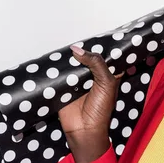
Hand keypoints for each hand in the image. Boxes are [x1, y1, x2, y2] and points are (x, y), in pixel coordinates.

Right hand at [58, 45, 122, 162]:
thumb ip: (96, 63)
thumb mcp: (106, 82)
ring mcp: (79, 81)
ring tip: (64, 46)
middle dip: (84, 50)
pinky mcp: (65, 87)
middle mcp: (94, 76)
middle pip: (88, 58)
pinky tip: (54, 59)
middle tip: (77, 37)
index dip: (104, 46)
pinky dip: (58, 68)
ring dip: (70, 59)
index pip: (107, 56)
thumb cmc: (101, 108)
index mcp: (109, 74)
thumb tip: (77, 49)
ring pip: (74, 65)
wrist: (84, 130)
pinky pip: (61, 74)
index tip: (101, 32)